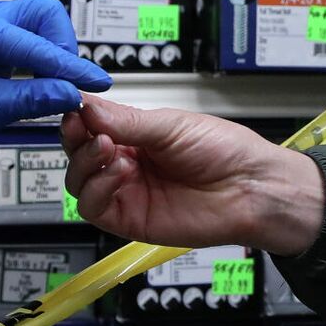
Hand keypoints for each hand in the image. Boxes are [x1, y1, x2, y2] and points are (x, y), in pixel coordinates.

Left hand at [0, 0, 110, 166]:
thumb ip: (30, 99)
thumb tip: (71, 93)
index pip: (36, 41)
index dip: (69, 65)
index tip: (95, 82)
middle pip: (43, 16)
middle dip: (61, 48)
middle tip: (67, 84)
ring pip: (36, 31)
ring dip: (51, 57)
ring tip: (56, 91)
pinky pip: (22, 49)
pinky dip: (38, 66)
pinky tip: (40, 90)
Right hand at [60, 96, 325, 254]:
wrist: (251, 188)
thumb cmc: (225, 152)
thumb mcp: (171, 125)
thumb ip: (126, 121)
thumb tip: (87, 106)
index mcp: (137, 136)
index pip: (91, 126)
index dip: (78, 118)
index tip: (75, 108)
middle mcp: (127, 163)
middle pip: (78, 154)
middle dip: (77, 139)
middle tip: (89, 129)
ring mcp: (127, 192)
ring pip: (79, 182)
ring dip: (86, 163)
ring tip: (110, 150)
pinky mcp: (129, 220)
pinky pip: (94, 208)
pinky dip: (98, 188)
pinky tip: (120, 173)